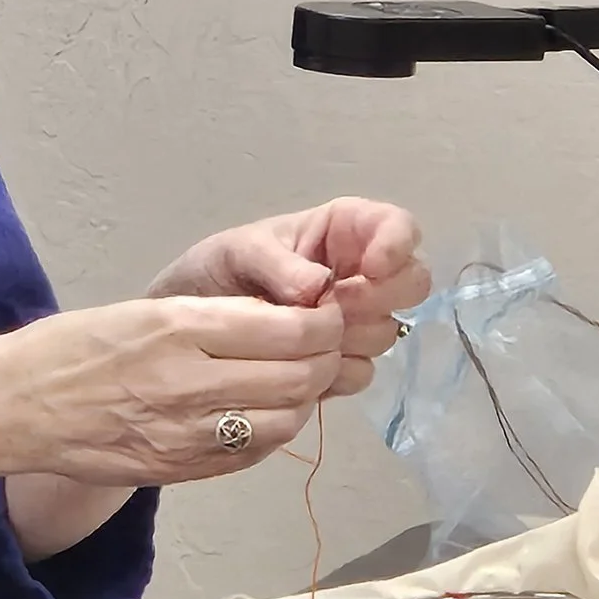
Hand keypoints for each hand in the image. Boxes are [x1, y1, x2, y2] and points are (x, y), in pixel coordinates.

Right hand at [0, 295, 348, 487]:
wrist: (18, 406)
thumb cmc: (77, 345)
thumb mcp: (149, 311)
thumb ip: (218, 319)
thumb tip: (288, 323)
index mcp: (182, 328)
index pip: (291, 330)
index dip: (324, 324)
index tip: (327, 315)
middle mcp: (191, 382)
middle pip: (298, 377)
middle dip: (325, 360)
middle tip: (324, 348)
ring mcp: (188, 434)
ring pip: (285, 421)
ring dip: (303, 400)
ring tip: (295, 382)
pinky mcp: (181, 469)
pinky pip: (253, 453)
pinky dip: (273, 431)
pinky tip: (263, 413)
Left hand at [150, 201, 429, 396]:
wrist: (187, 330)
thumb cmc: (216, 272)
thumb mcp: (239, 252)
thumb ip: (279, 264)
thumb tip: (318, 289)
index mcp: (342, 231)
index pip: (397, 226)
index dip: (396, 244)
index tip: (372, 267)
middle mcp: (359, 274)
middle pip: (411, 283)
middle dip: (377, 297)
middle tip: (334, 306)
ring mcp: (354, 322)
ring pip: (387, 332)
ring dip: (349, 337)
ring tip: (299, 334)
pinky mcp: (340, 362)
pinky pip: (361, 372)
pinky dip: (334, 372)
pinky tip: (298, 363)